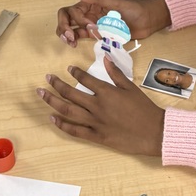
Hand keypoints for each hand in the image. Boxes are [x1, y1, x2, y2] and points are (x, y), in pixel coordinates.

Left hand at [38, 57, 164, 155]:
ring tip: (42, 95)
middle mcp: (98, 106)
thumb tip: (105, 58)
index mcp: (107, 92)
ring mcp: (95, 122)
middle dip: (56, 85)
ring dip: (53, 102)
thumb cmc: (144, 108)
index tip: (68, 68)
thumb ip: (116, 73)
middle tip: (47, 78)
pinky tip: (53, 118)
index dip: (75, 72)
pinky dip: (62, 125)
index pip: (86, 79)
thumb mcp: (131, 88)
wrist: (153, 132)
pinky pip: (75, 131)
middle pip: (71, 94)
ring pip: (68, 111)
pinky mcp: (97, 137)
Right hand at [56, 0, 171, 47]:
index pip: (72, 10)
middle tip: (70, 37)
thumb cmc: (134, 8)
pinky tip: (75, 44)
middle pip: (67, 18)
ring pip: (71, 27)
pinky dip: (75, 39)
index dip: (76, 19)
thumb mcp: (115, 1)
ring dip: (66, 34)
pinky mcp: (98, 34)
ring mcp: (92, 23)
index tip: (89, 26)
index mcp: (91, 3)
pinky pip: (82, 35)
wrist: (147, 21)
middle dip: (64, 27)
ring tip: (71, 42)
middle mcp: (89, 12)